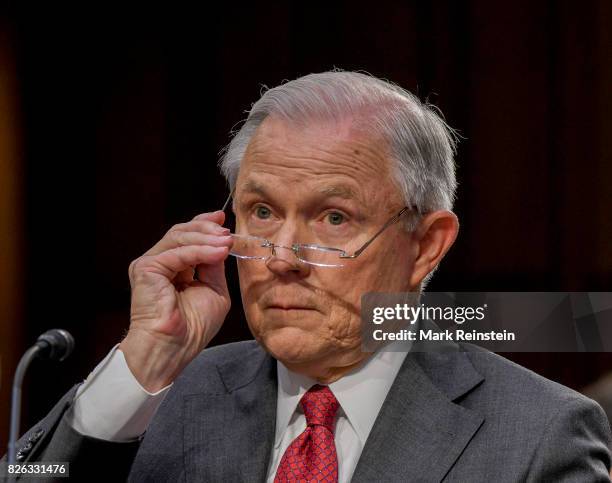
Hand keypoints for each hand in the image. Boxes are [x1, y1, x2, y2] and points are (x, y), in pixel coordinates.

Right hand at [119, 210, 232, 390]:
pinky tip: (219, 252)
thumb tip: (222, 243)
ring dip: (207, 237)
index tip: (222, 220)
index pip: (187, 237)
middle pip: (182, 232)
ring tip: (227, 241)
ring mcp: (151, 264)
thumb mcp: (214, 290)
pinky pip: (177, 254)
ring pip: (179, 237)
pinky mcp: (146, 269)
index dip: (204, 225)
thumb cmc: (192, 329)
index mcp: (174, 268)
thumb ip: (214, 266)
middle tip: (228, 232)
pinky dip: (200, 251)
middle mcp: (160, 264)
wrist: (173, 349)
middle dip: (207, 229)